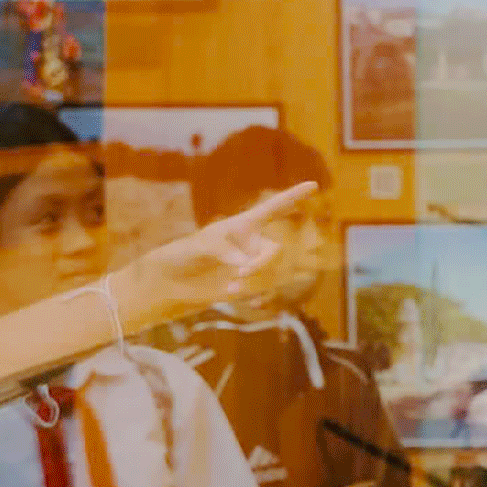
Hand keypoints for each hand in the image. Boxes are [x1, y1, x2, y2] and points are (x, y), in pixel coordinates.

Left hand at [111, 183, 316, 328]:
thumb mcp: (201, 246)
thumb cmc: (184, 254)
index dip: (294, 196)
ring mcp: (253, 265)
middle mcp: (254, 244)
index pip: (273, 208)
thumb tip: (245, 264)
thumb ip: (225, 251)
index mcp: (244, 225)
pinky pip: (267, 291)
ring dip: (254, 283)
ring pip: (272, 274)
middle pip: (275, 250)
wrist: (172, 282)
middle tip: (241, 273)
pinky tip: (251, 302)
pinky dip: (261, 297)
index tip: (314, 184)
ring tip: (229, 288)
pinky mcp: (250, 285)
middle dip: (263, 263)